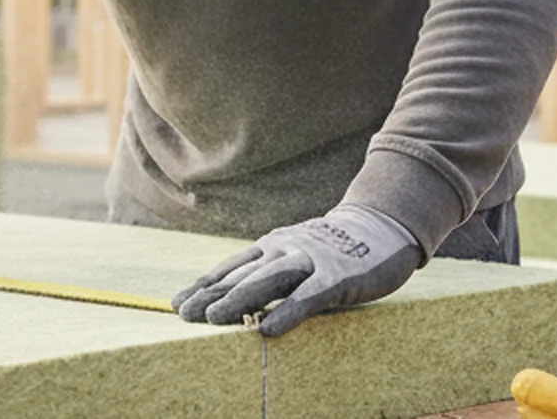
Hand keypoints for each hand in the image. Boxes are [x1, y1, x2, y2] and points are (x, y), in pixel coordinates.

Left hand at [171, 203, 422, 336]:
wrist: (381, 226)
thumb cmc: (331, 249)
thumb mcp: (292, 253)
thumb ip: (266, 271)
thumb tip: (228, 296)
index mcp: (270, 246)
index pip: (230, 267)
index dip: (202, 285)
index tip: (176, 302)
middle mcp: (284, 250)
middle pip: (242, 275)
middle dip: (210, 295)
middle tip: (183, 313)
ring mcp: (310, 261)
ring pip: (268, 281)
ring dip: (239, 300)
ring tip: (213, 318)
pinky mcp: (337, 276)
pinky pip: (308, 297)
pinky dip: (286, 313)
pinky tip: (267, 330)